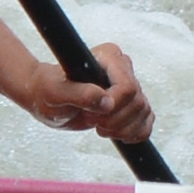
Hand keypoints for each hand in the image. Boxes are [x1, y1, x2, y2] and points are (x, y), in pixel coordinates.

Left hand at [12, 40, 152, 146]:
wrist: (45, 99)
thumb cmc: (46, 90)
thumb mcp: (56, 92)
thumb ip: (80, 94)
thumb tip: (107, 102)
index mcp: (108, 57)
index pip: (127, 86)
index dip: (113, 106)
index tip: (90, 114)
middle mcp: (122, 68)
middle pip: (137, 102)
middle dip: (115, 120)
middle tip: (91, 121)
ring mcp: (128, 87)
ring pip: (144, 112)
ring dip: (123, 129)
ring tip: (99, 128)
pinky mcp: (129, 104)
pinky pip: (147, 121)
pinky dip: (136, 133)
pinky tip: (117, 135)